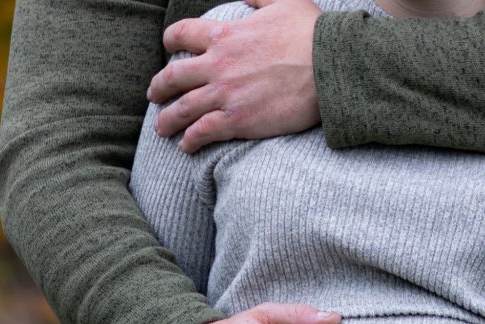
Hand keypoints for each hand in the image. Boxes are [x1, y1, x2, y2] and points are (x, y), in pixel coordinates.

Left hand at [148, 0, 322, 152]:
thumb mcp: (286, 1)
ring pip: (182, 109)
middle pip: (173, 77)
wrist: (330, 68)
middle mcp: (218, 64)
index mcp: (225, 34)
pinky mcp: (238, 120)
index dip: (170, 41)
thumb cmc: (313, 35)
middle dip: (158, 88)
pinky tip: (187, 146)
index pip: (181, 34)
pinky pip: (203, 132)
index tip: (168, 48)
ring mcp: (226, 94)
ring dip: (167, 121)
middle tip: (154, 97)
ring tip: (162, 130)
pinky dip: (191, 140)